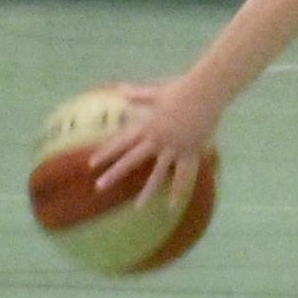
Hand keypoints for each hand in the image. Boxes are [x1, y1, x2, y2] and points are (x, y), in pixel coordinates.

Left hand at [88, 76, 223, 210]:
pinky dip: (180, 190)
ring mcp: (174, 148)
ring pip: (158, 174)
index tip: (91, 164)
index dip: (106, 152)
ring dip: (147, 192)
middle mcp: (158, 140)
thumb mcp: (157, 91)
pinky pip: (185, 174)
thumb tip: (120, 88)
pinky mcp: (190, 151)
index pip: (122, 141)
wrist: (206, 91)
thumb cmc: (182, 89)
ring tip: (138, 209)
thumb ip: (138, 93)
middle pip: (133, 160)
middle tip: (99, 187)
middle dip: (115, 173)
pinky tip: (173, 205)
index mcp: (148, 126)